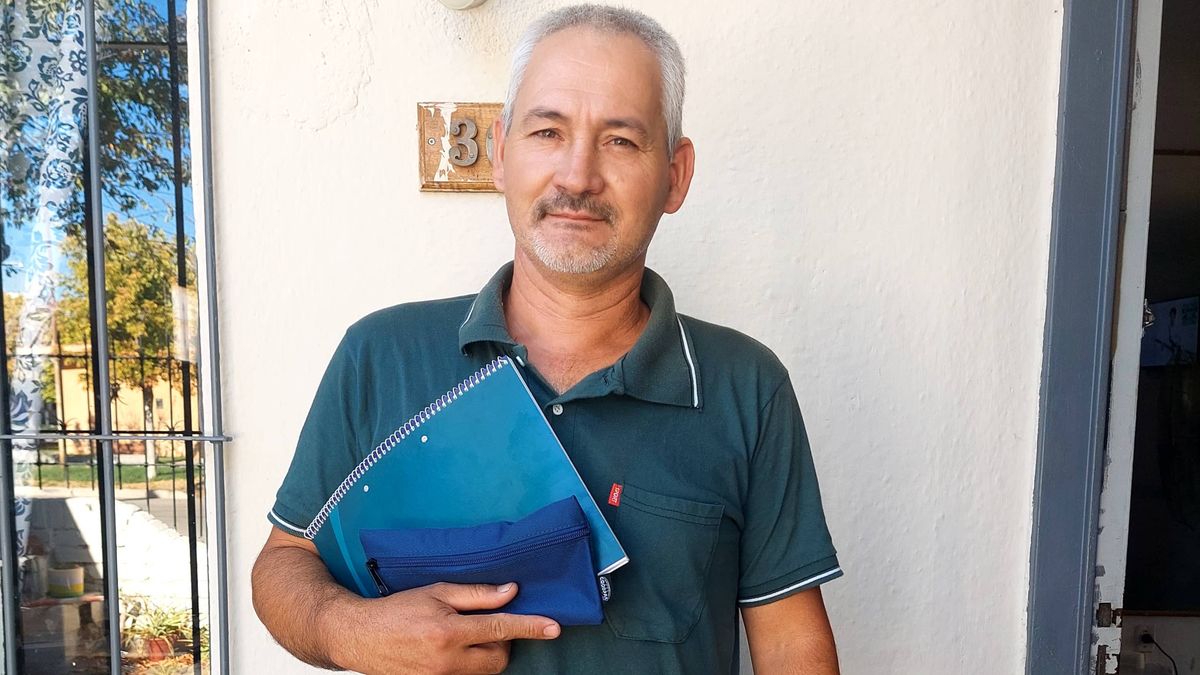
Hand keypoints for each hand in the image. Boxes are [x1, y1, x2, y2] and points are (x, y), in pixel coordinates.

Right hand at [324, 582, 560, 674]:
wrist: (361, 636)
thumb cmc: (398, 609)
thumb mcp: (437, 591)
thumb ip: (477, 594)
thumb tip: (512, 591)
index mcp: (448, 631)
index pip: (501, 628)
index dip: (530, 626)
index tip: (554, 627)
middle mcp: (447, 661)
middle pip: (500, 658)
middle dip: (502, 641)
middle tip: (485, 623)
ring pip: (486, 671)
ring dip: (487, 653)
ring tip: (466, 635)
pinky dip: (471, 663)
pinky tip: (456, 648)